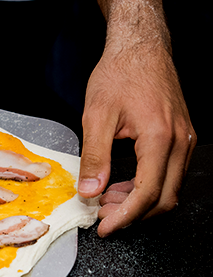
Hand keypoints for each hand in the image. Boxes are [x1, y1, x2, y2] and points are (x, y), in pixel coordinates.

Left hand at [78, 39, 195, 236]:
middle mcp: (180, 141)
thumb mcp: (96, 116)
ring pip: (170, 188)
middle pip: (164, 198)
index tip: (104, 227)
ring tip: (107, 200)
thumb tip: (90, 191)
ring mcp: (185, 139)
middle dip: (133, 215)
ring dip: (140, 202)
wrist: (140, 49)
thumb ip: (94, 157)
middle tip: (103, 217)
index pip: (147, 194)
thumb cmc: (118, 75)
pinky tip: (122, 185)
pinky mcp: (182, 137)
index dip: (124, 217)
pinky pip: (170, 173)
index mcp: (160, 138)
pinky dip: (147, 186)